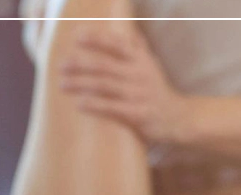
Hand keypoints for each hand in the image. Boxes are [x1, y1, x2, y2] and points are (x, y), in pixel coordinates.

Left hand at [59, 27, 188, 144]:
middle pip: (105, 65)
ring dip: (81, 84)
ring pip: (105, 85)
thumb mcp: (151, 66)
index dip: (97, 38)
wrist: (179, 119)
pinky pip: (112, 108)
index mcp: (140, 60)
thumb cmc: (158, 92)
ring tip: (62, 84)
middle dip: (81, 64)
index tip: (77, 37)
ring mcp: (139, 94)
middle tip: (60, 65)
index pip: (117, 43)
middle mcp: (139, 73)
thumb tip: (129, 30)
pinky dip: (95, 105)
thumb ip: (138, 49)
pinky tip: (79, 104)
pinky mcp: (138, 114)